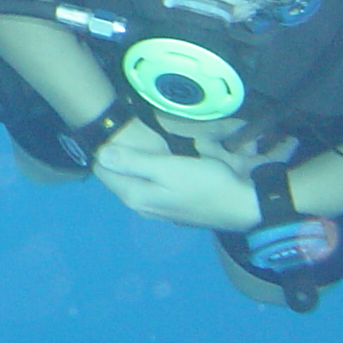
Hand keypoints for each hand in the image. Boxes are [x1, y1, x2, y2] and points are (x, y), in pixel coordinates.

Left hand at [90, 139, 261, 230]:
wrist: (242, 206)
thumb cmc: (204, 182)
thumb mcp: (167, 167)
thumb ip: (132, 162)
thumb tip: (100, 154)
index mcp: (135, 196)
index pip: (102, 171)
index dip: (105, 149)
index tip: (115, 132)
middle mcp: (142, 207)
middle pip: (118, 177)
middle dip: (119, 157)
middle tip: (129, 134)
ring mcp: (158, 210)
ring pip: (135, 182)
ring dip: (135, 165)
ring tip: (144, 143)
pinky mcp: (173, 208)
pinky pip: (151, 187)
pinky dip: (151, 174)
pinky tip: (162, 162)